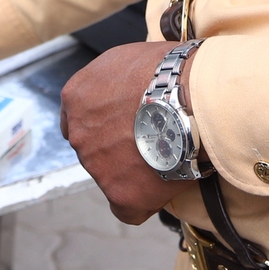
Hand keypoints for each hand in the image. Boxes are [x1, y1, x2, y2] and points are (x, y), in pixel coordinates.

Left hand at [60, 41, 195, 224]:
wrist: (192, 96)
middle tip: (150, 141)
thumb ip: (112, 82)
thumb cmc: (169, 70)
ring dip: (133, 172)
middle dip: (116, 148)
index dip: (102, 124)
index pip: (79, 120)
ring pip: (111, 177)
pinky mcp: (122, 194)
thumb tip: (126, 92)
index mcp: (76, 97)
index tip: (122, 125)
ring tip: (167, 158)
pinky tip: (161, 189)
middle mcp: (79, 133)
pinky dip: (143, 202)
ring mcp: (97, 166)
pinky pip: (128, 209)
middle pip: (93, 149)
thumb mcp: (127, 60)